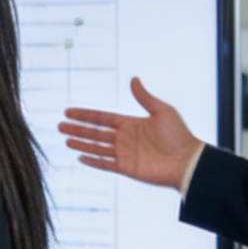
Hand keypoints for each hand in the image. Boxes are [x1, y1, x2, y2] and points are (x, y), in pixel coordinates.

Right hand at [58, 77, 202, 189]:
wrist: (188, 161)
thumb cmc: (179, 135)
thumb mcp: (162, 111)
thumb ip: (144, 97)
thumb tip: (133, 79)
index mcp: (131, 123)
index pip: (102, 118)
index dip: (85, 115)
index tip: (69, 112)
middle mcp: (125, 138)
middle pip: (95, 133)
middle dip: (77, 129)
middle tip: (59, 126)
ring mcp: (125, 154)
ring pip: (97, 147)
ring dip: (81, 143)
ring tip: (65, 140)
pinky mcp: (127, 168)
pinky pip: (105, 164)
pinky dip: (93, 161)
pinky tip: (80, 157)